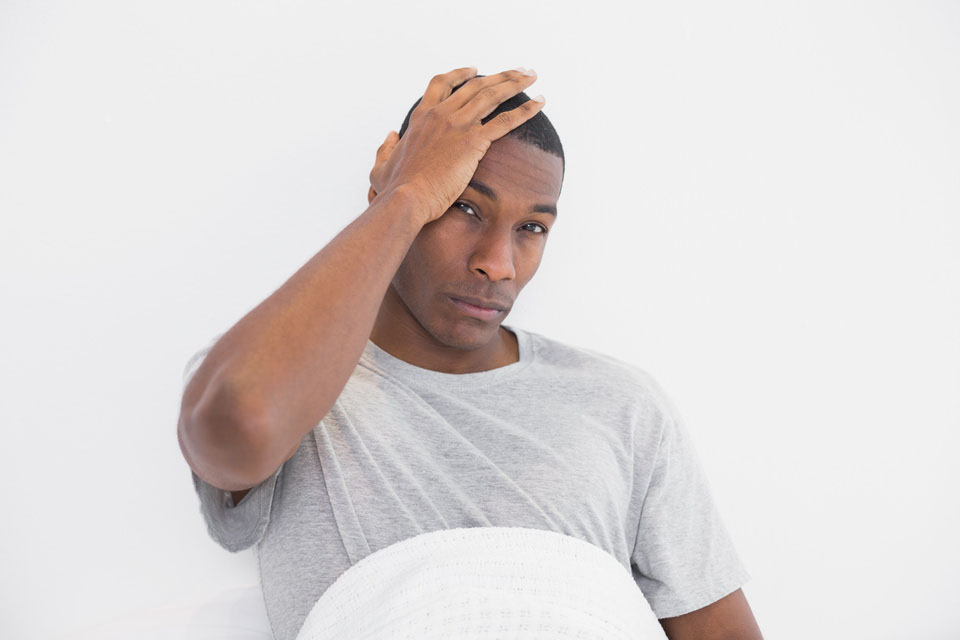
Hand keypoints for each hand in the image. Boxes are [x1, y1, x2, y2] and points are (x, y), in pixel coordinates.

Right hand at [368, 66, 543, 224]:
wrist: (407, 199)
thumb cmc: (394, 189)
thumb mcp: (381, 166)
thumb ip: (385, 148)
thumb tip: (390, 136)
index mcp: (421, 117)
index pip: (442, 84)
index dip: (460, 74)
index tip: (475, 70)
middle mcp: (441, 114)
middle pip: (475, 84)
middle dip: (499, 74)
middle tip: (517, 70)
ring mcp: (458, 125)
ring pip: (492, 94)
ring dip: (515, 82)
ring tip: (531, 76)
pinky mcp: (474, 142)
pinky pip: (506, 120)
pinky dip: (526, 109)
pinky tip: (541, 103)